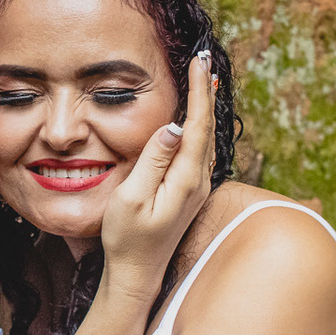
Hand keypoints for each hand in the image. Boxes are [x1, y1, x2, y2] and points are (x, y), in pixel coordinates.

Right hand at [99, 50, 216, 296]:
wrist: (136, 273)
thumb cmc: (127, 238)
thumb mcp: (132, 198)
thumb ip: (153, 161)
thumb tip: (174, 127)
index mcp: (187, 180)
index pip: (198, 125)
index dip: (199, 92)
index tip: (199, 63)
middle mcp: (199, 182)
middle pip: (208, 128)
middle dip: (206, 92)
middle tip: (204, 61)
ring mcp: (197, 188)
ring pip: (207, 138)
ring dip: (205, 108)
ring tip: (206, 81)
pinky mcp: (189, 193)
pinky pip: (200, 150)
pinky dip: (201, 127)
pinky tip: (196, 120)